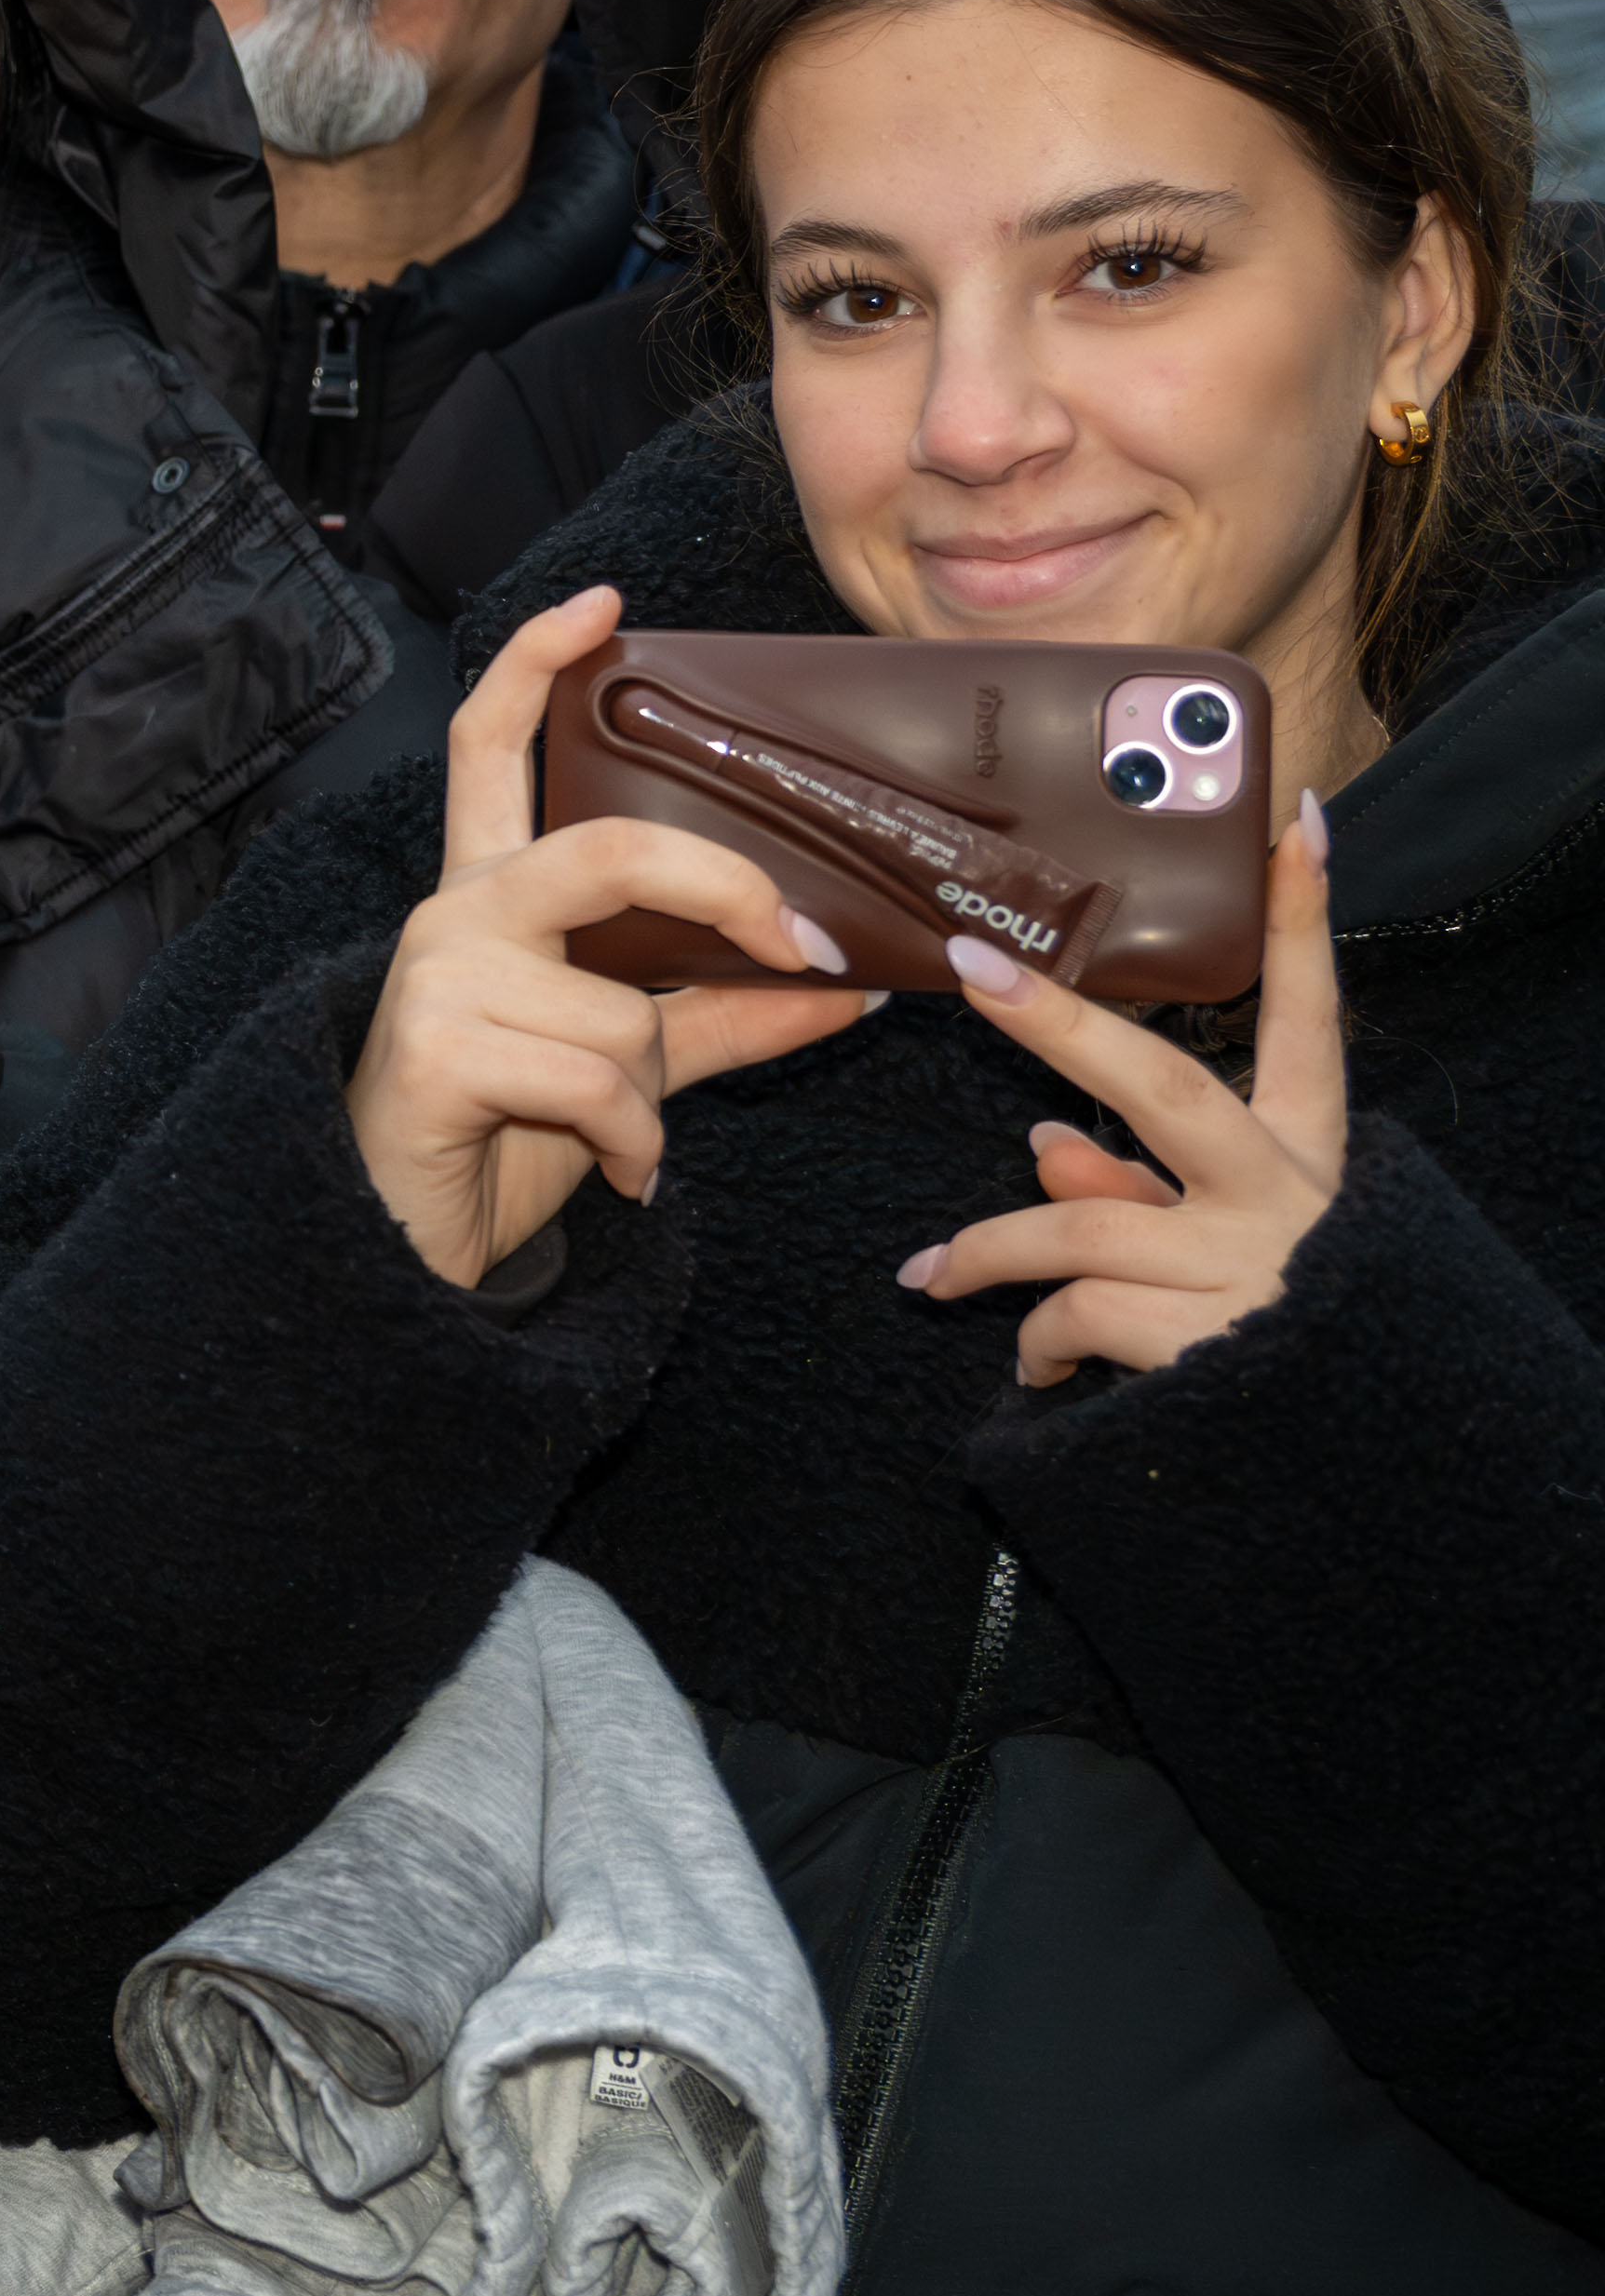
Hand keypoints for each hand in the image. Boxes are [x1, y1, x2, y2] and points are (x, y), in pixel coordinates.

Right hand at [344, 586, 878, 1287]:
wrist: (402, 1246)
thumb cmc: (505, 1137)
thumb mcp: (630, 1066)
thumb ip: (724, 1014)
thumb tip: (853, 986)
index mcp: (491, 896)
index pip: (491, 747)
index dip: (538, 665)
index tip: (606, 609)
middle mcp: (454, 914)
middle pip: (604, 846)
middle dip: (726, 891)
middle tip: (801, 948)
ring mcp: (436, 976)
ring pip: (620, 1005)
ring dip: (653, 1088)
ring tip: (620, 1138)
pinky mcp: (433, 1048)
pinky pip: (598, 1080)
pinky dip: (635, 1144)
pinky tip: (614, 1171)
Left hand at [910, 793, 1341, 1380]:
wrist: (1360, 1475)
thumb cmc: (1273, 1341)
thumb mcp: (1217, 1249)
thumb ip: (1134, 1190)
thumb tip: (1044, 1144)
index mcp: (1306, 1160)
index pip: (1310, 1018)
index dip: (1303, 920)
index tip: (1293, 820)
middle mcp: (1286, 1199)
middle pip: (1164, 1088)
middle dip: (1061, 1028)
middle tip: (976, 971)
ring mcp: (1252, 1267)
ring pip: (1076, 1223)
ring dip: (986, 1254)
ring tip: (936, 1280)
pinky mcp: (1212, 1341)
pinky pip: (1076, 1311)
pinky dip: (1034, 1339)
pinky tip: (1033, 1366)